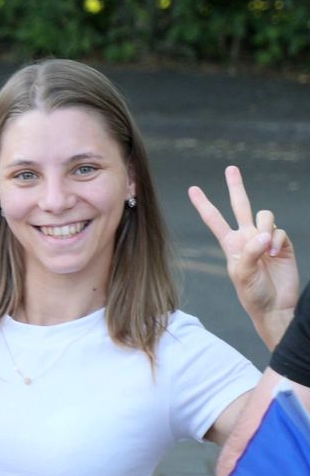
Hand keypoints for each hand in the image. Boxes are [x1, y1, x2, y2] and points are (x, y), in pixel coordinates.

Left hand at [189, 165, 298, 347]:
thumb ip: (249, 252)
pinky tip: (274, 254)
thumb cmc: (252, 293)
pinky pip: (279, 231)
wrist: (275, 306)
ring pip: (264, 216)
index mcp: (230, 243)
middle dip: (236, 187)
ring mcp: (265, 239)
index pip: (214, 219)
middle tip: (231, 168)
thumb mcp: (241, 274)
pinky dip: (276, 240)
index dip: (204, 204)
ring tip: (265, 251)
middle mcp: (246, 237)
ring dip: (264, 228)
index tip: (192, 189)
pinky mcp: (282, 244)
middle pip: (240, 205)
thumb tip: (263, 234)